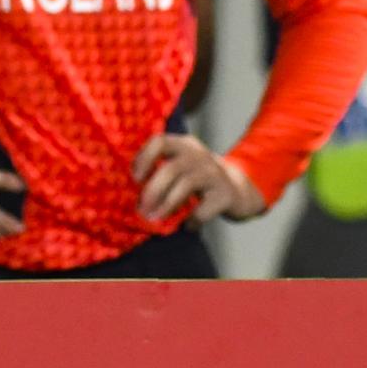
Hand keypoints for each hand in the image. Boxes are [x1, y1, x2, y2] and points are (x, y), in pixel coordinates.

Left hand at [132, 135, 265, 223]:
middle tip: (142, 209)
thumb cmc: (199, 180)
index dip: (144, 159)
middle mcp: (199, 155)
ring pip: (185, 186)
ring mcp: (214, 174)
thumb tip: (128, 191)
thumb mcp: (182, 166)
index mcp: (184, 145)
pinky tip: (188, 226)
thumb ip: (161, 170)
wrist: (238, 189)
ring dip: (166, 206)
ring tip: (155, 219)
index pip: (160, 142)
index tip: (135, 179)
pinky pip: (202, 210)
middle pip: (171, 168)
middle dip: (153, 191)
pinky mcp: (225, 195)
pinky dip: (191, 221)